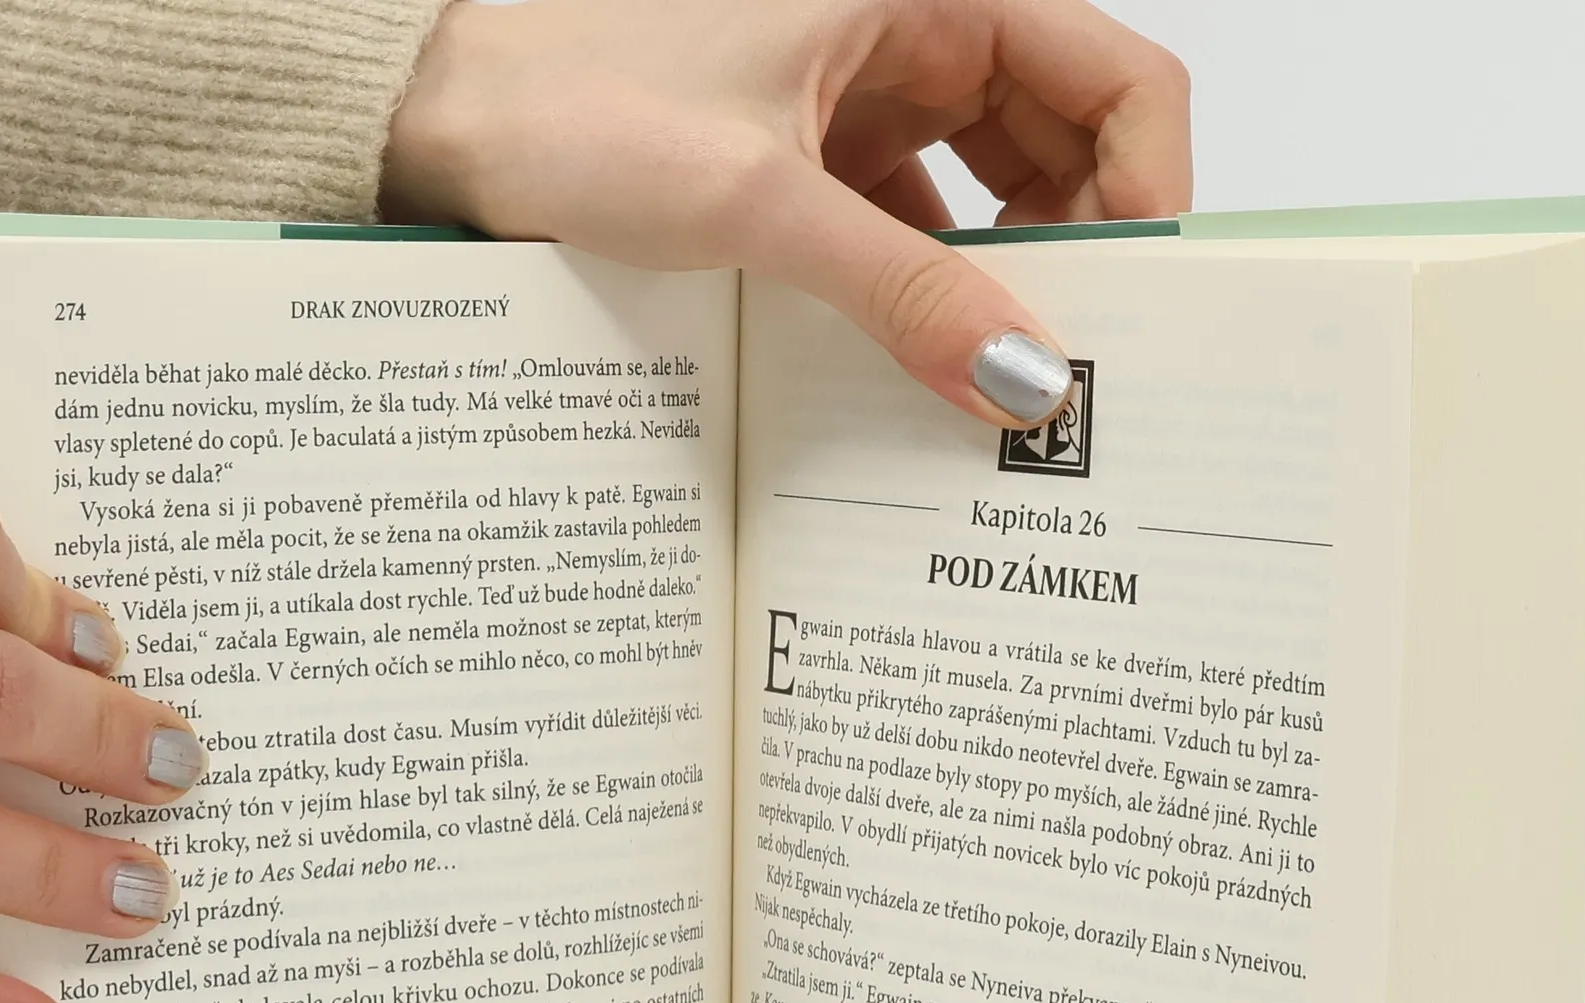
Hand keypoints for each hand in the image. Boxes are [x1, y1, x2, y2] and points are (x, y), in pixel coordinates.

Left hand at [384, 0, 1190, 424]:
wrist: (437, 116)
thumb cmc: (570, 96)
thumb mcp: (762, 200)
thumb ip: (904, 289)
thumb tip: (1019, 374)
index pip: (1114, 77)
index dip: (1147, 191)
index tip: (1134, 309)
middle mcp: (910, 29)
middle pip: (1062, 143)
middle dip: (1076, 253)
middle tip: (1067, 370)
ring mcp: (861, 96)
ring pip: (987, 192)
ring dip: (996, 284)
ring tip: (994, 385)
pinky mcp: (811, 157)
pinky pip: (907, 226)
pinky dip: (920, 292)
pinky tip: (914, 367)